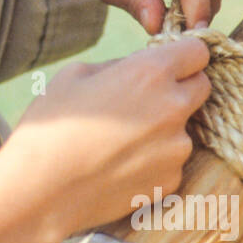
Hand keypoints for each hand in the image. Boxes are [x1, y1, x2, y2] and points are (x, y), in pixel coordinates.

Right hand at [8, 35, 210, 235]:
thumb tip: (134, 68)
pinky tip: (120, 164)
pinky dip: (154, 159)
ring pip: (184, 127)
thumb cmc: (50, 127)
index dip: (182, 55)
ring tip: (120, 140)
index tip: (168, 63)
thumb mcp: (74, 75)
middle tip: (145, 99)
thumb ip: (117, 65)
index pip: (197, 51)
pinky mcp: (171, 180)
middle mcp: (173, 108)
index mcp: (150, 73)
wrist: (40, 191)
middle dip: (181, 87)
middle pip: (202, 87)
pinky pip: (172, 160)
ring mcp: (176, 148)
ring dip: (165, 127)